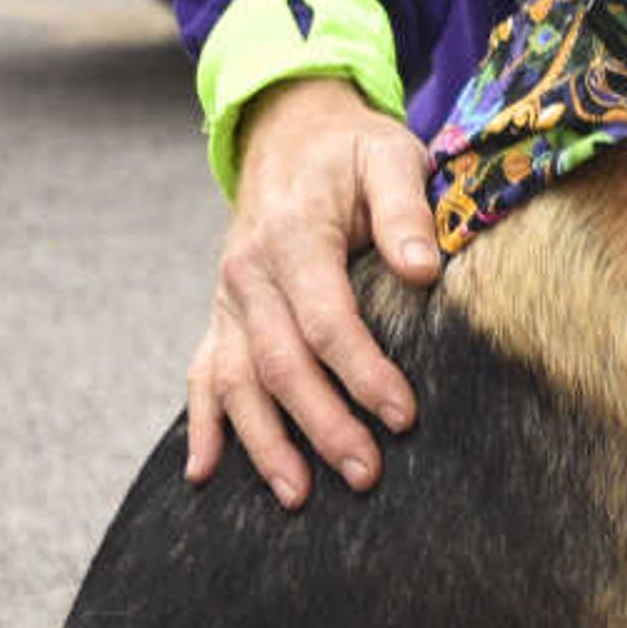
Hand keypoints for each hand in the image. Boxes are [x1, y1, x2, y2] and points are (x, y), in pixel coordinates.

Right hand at [185, 76, 441, 505]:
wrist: (288, 131)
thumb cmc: (350, 149)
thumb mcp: (389, 156)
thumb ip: (405, 209)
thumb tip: (424, 270)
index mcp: (292, 237)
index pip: (326, 320)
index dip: (363, 372)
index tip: (403, 415)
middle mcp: (249, 273)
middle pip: (280, 364)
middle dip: (321, 425)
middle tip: (366, 475)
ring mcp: (228, 298)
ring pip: (235, 381)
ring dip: (262, 443)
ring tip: (298, 496)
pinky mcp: (222, 313)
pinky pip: (203, 374)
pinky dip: (202, 425)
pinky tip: (203, 475)